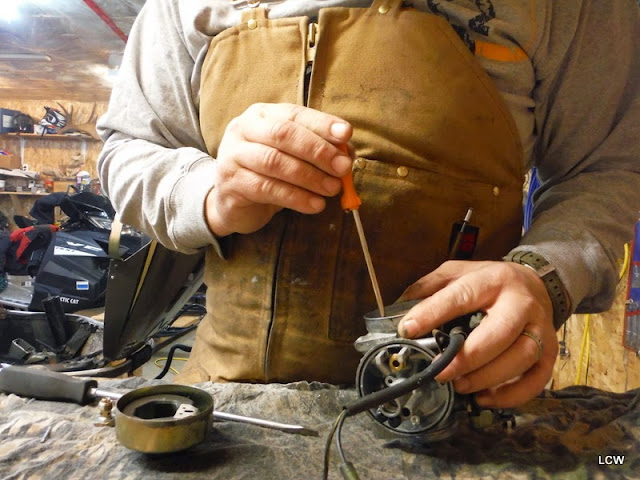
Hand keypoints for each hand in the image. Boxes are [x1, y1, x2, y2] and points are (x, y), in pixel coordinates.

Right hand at [205, 103, 352, 235]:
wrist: (233, 202)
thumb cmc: (269, 173)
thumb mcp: (294, 156)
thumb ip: (319, 150)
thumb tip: (347, 152)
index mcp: (262, 115)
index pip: (295, 114)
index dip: (321, 123)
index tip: (346, 134)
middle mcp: (243, 129)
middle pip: (283, 134)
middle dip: (318, 150)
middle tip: (342, 167)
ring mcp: (233, 155)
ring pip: (275, 162)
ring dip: (310, 177)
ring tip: (332, 189)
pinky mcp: (231, 183)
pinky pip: (267, 189)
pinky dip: (296, 198)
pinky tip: (315, 205)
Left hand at [396, 260, 558, 407]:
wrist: (537, 283)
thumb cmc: (490, 282)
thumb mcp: (458, 272)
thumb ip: (429, 286)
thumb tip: (399, 306)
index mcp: (492, 280)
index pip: (461, 296)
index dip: (432, 313)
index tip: (407, 329)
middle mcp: (520, 303)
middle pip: (499, 333)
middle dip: (467, 357)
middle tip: (440, 372)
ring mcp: (540, 328)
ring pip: (521, 358)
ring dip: (488, 378)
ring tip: (459, 385)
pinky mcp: (550, 352)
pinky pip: (537, 379)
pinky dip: (511, 395)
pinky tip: (484, 398)